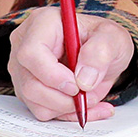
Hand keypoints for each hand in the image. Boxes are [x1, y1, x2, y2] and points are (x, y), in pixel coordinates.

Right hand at [7, 6, 135, 122]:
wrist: (103, 53)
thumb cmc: (104, 39)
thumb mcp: (114, 38)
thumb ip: (101, 52)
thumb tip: (84, 79)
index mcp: (44, 22)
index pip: (31, 53)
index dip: (52, 75)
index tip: (76, 85)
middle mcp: (25, 44)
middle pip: (30, 83)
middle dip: (62, 98)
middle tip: (88, 95)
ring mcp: (23, 67)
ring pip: (33, 100)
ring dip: (66, 107)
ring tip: (90, 96)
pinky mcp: (27, 87)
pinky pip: (40, 110)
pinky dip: (65, 113)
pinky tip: (83, 104)